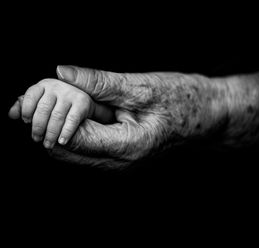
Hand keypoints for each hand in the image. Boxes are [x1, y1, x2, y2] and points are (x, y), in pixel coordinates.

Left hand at [9, 79, 95, 148]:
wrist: (82, 102)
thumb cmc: (57, 104)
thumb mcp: (41, 101)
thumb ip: (25, 106)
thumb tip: (11, 114)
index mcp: (44, 85)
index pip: (31, 95)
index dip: (26, 109)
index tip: (26, 122)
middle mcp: (57, 86)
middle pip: (43, 108)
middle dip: (38, 126)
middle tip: (36, 138)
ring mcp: (70, 94)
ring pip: (56, 116)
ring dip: (51, 133)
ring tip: (48, 144)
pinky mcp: (83, 102)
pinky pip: (71, 120)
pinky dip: (65, 132)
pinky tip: (61, 141)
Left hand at [47, 66, 229, 169]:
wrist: (206, 117)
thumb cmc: (181, 101)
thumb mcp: (140, 87)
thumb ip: (99, 82)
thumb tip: (62, 72)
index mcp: (125, 147)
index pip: (69, 137)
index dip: (56, 112)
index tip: (56, 87)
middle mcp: (117, 163)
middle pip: (62, 148)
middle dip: (53, 118)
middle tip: (58, 89)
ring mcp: (115, 163)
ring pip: (68, 148)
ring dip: (61, 121)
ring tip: (72, 94)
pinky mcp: (115, 156)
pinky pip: (83, 145)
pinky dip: (74, 124)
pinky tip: (82, 104)